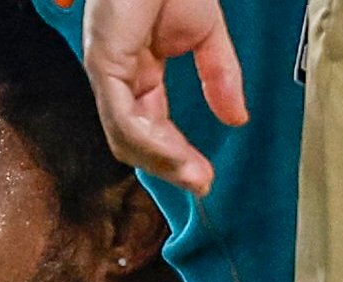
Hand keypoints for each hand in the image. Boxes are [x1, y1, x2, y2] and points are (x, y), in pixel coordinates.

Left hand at [82, 0, 246, 195]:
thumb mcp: (206, 36)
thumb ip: (220, 77)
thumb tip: (238, 119)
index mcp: (137, 74)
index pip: (151, 127)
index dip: (177, 155)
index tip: (206, 176)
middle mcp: (117, 78)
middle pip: (135, 140)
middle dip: (170, 167)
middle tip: (203, 184)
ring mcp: (106, 71)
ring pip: (126, 136)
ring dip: (162, 162)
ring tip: (195, 176)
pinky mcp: (103, 62)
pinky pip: (122, 116)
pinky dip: (150, 141)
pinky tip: (176, 155)